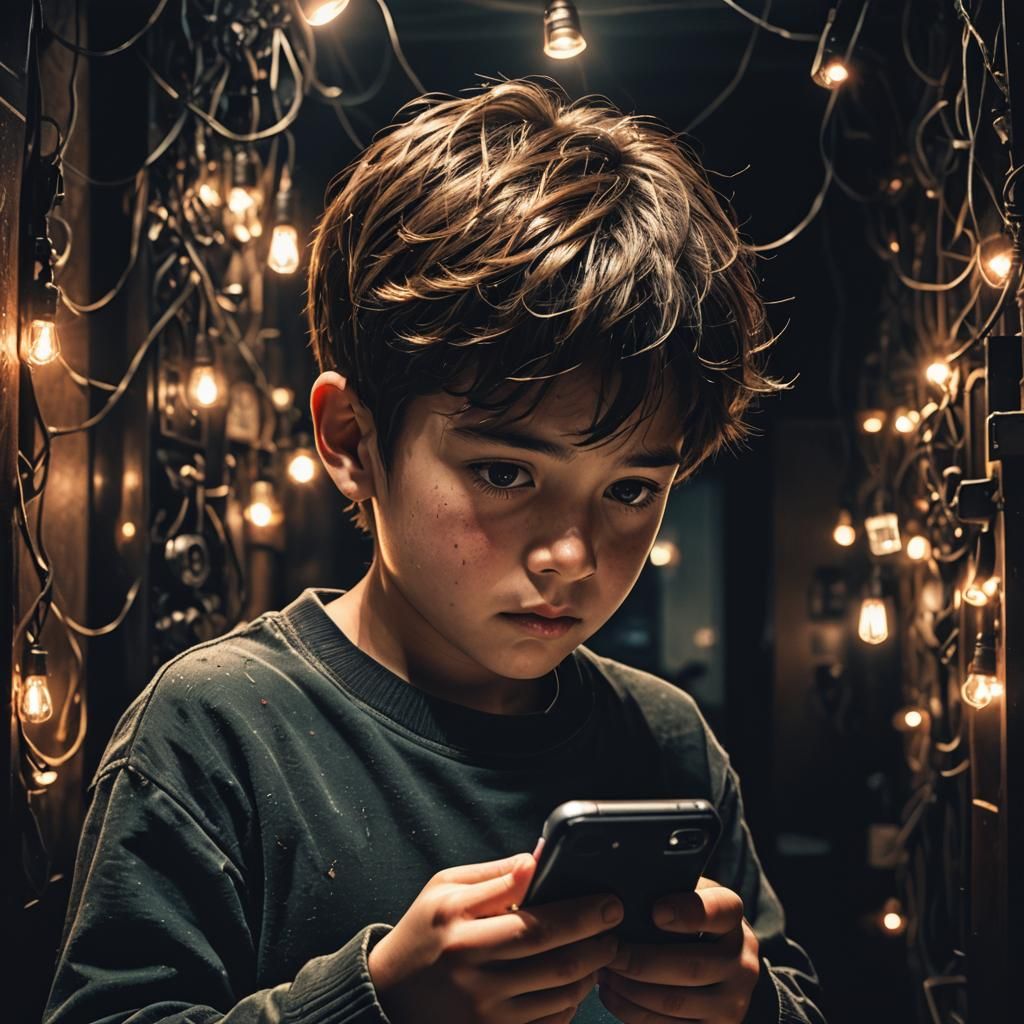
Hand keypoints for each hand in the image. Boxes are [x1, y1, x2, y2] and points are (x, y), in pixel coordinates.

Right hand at [368, 849, 623, 1023]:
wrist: (386, 996)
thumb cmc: (422, 934)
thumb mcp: (444, 890)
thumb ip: (494, 875)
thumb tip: (539, 858)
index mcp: (461, 930)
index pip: (538, 922)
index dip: (583, 912)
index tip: (608, 900)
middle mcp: (474, 975)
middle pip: (558, 962)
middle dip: (599, 942)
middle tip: (615, 924)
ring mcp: (485, 1014)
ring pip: (561, 997)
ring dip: (591, 973)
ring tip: (600, 951)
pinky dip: (570, 1004)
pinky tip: (574, 983)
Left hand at [597, 877, 759, 1022]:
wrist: (725, 963)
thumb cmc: (693, 921)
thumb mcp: (689, 896)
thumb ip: (668, 890)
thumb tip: (621, 895)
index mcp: (733, 919)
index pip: (719, 911)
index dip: (687, 913)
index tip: (655, 912)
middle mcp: (741, 963)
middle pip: (691, 966)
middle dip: (641, 961)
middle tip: (610, 951)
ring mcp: (732, 1002)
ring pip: (675, 1002)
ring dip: (631, 989)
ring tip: (605, 972)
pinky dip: (633, 1012)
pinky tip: (613, 994)